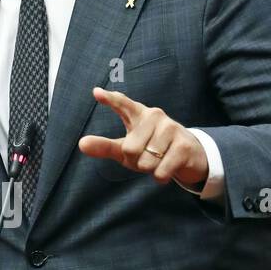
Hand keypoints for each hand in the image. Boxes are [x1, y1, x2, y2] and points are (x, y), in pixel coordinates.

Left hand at [78, 88, 208, 186]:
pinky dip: (161, 176)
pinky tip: (168, 168)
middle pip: (130, 149)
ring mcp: (171, 128)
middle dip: (136, 161)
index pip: (123, 104)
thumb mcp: (126, 149)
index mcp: (139, 114)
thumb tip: (81, 144)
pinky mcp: (183, 145)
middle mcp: (155, 116)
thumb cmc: (152, 150)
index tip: (96, 93)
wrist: (189, 156)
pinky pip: (160, 171)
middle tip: (148, 156)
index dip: (110, 100)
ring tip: (160, 160)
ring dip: (150, 169)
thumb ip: (104, 146)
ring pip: (146, 162)